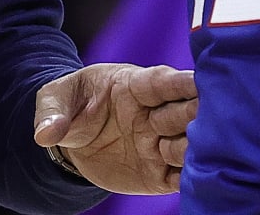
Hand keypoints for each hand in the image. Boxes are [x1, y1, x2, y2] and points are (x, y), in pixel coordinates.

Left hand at [33, 63, 197, 194]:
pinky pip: (180, 176)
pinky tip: (203, 179)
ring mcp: (158, 143)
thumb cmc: (71, 106)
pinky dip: (192, 178)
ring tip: (208, 152)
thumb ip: (52, 113)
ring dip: (199, 148)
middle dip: (199, 114)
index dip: (181, 82)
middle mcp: (153, 113)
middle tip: (214, 120)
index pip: (161, 81)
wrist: (74, 141)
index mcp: (133, 86)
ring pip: (187, 145)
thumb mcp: (54, 99)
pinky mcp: (157, 173)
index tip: (201, 82)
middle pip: (184, 112)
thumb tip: (45, 133)